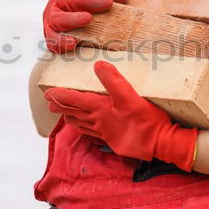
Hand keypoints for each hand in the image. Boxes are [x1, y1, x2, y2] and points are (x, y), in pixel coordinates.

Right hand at [43, 0, 126, 52]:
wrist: (65, 22)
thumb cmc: (79, 0)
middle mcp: (57, 2)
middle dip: (90, 0)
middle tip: (108, 3)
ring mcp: (52, 20)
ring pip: (59, 19)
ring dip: (73, 19)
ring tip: (88, 19)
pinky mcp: (51, 36)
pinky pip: (53, 40)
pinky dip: (61, 42)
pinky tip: (73, 43)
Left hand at [44, 61, 197, 171]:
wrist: (160, 143)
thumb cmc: (146, 120)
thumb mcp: (130, 95)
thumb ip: (113, 80)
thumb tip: (98, 65)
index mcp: (100, 109)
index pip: (75, 100)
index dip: (61, 95)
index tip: (48, 93)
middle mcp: (99, 121)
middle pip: (74, 113)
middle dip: (61, 107)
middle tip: (49, 103)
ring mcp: (105, 132)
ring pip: (82, 124)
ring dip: (70, 118)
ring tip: (63, 115)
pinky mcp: (113, 140)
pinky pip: (92, 133)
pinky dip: (84, 128)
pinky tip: (86, 128)